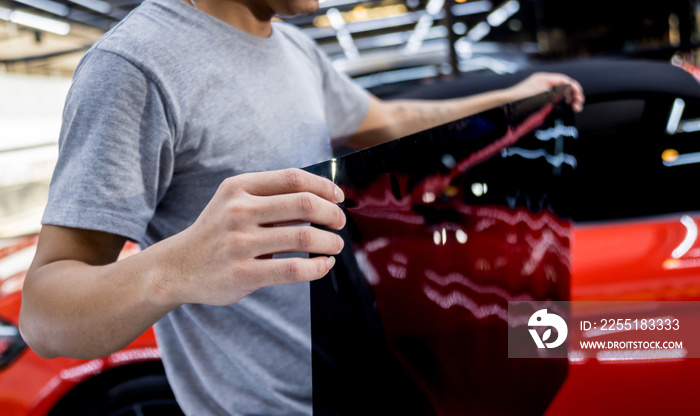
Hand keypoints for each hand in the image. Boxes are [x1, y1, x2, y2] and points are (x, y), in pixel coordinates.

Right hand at [161, 168, 345, 305]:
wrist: (178, 267)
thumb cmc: (218, 232)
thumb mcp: (235, 202)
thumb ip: (271, 197)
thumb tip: (324, 197)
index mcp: (239, 187)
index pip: (293, 178)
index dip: (323, 186)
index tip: (338, 197)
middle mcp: (238, 211)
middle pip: (304, 204)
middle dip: (332, 213)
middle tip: (340, 223)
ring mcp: (239, 243)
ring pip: (303, 236)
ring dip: (330, 241)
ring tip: (335, 245)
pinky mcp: (243, 274)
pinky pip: (293, 269)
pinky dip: (317, 267)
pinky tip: (323, 265)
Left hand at [507, 72, 584, 111]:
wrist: (505, 103)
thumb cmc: (520, 98)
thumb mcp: (541, 95)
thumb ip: (555, 93)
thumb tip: (568, 94)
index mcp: (545, 78)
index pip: (565, 80)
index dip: (574, 88)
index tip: (579, 97)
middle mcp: (543, 82)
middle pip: (564, 86)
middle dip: (573, 95)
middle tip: (578, 105)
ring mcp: (541, 90)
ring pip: (560, 93)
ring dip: (568, 99)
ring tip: (574, 108)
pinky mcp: (538, 97)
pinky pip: (553, 98)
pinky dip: (560, 102)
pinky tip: (564, 108)